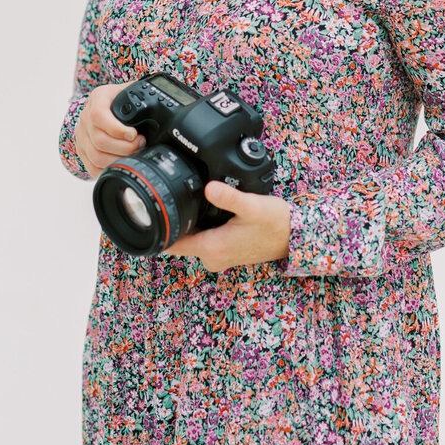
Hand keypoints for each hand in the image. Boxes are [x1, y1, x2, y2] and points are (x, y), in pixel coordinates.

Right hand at [74, 82, 146, 179]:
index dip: (116, 129)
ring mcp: (82, 135)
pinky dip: (108, 168)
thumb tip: (160, 107)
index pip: (99, 115)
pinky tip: (121, 163)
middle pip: (99, 140)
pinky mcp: (82, 150)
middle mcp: (85, 116)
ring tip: (133, 153)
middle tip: (140, 144)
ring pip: (96, 156)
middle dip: (124, 147)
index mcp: (98, 98)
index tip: (133, 134)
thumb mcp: (131, 91)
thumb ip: (141, 96)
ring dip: (118, 159)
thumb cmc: (123, 98)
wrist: (109, 103)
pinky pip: (92, 166)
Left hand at [162, 181, 290, 272]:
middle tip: (168, 196)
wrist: (295, 237)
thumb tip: (209, 187)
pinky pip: (204, 239)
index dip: (158, 230)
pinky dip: (201, 226)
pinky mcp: (226, 251)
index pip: (172, 244)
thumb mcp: (252, 206)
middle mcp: (212, 257)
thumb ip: (229, 197)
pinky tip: (206, 209)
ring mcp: (219, 256)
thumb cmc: (276, 223)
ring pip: (192, 238)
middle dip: (174, 220)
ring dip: (189, 223)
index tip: (149, 213)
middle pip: (180, 239)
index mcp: (212, 248)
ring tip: (187, 199)